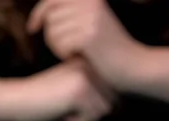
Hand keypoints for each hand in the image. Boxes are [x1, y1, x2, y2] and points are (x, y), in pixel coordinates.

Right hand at [9, 58, 114, 120]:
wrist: (14, 99)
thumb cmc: (40, 99)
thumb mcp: (69, 88)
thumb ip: (92, 90)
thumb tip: (118, 104)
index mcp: (86, 63)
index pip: (107, 95)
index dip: (88, 106)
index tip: (66, 100)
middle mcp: (88, 66)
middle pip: (107, 103)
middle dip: (88, 113)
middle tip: (62, 105)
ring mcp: (84, 77)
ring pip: (101, 111)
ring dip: (82, 117)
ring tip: (60, 107)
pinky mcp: (79, 92)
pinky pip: (90, 118)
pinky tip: (58, 111)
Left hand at [27, 0, 144, 89]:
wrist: (135, 67)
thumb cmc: (111, 50)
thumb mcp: (93, 23)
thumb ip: (72, 13)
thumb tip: (42, 13)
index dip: (38, 13)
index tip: (32, 28)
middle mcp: (91, 3)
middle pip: (50, 17)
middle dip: (52, 36)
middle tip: (67, 50)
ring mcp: (90, 18)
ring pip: (53, 32)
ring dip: (58, 47)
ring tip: (75, 53)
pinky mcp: (89, 36)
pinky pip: (60, 43)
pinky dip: (64, 54)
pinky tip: (78, 58)